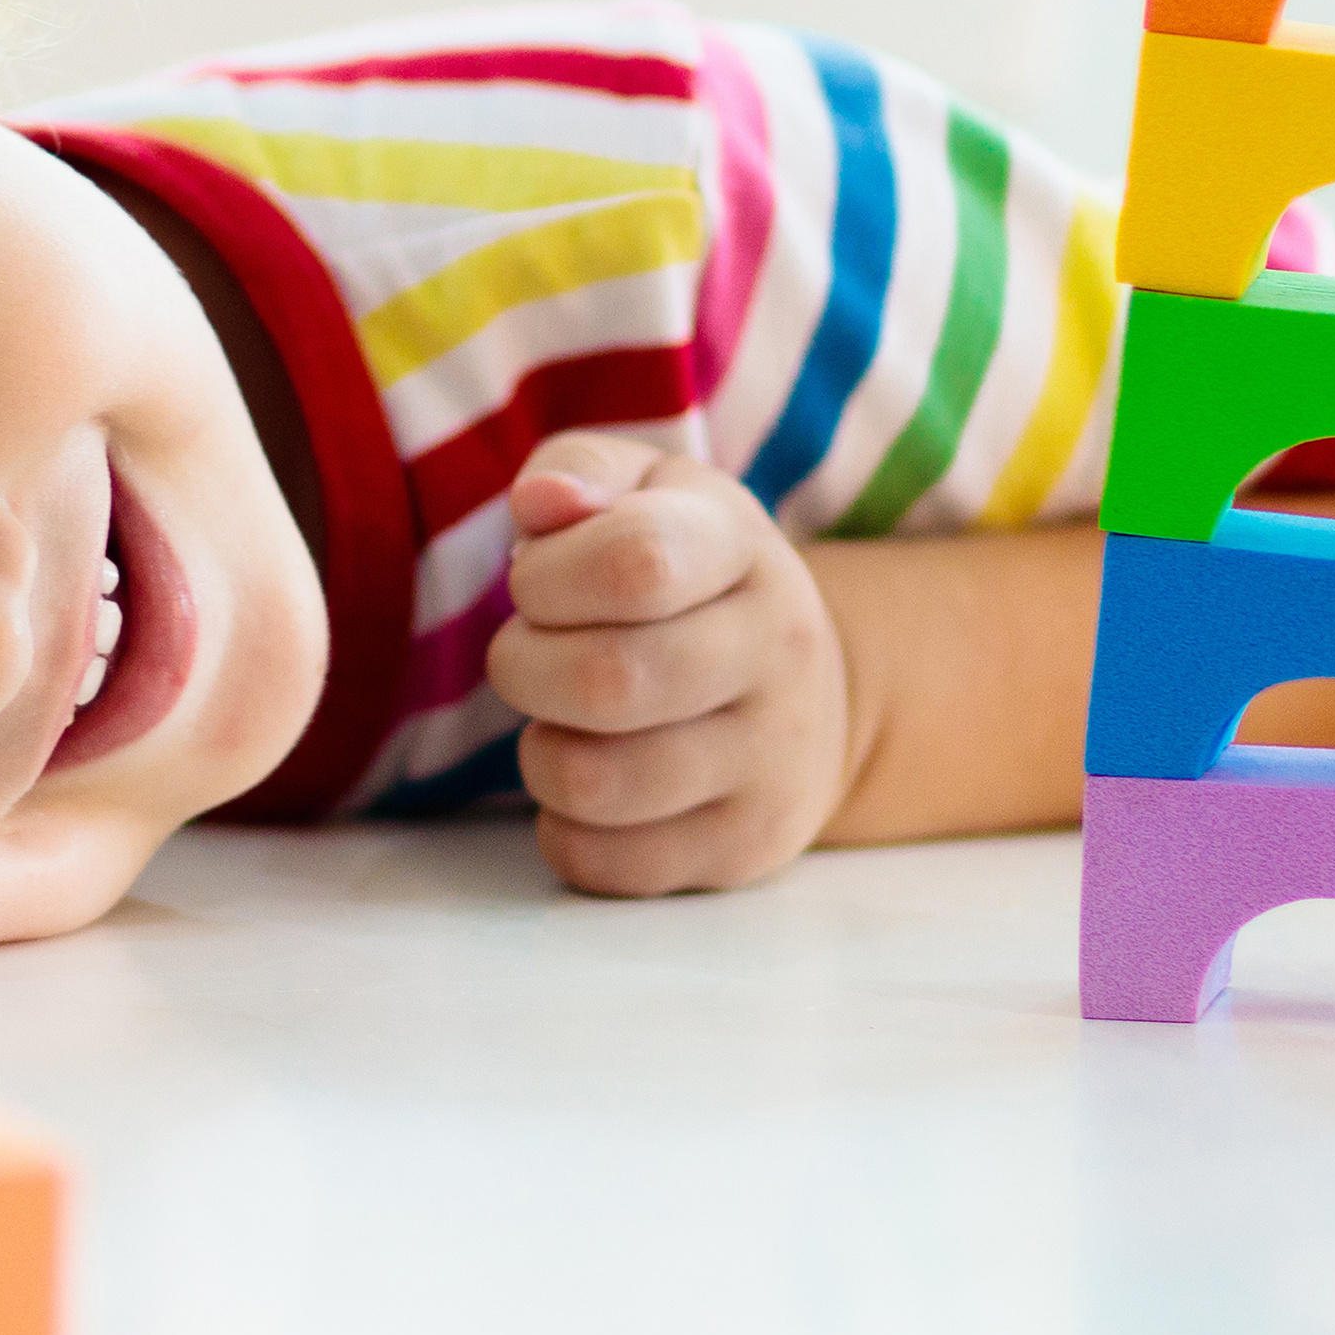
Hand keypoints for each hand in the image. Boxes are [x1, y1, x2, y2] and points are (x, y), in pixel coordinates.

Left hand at [488, 432, 856, 896]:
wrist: (811, 695)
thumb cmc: (688, 575)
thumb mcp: (648, 491)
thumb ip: (580, 472)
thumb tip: (540, 505)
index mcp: (742, 548)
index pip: (634, 562)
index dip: (547, 577)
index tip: (536, 585)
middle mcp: (778, 655)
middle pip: (607, 681)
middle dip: (523, 668)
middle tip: (530, 658)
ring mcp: (773, 763)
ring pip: (596, 782)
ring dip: (540, 753)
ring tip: (563, 724)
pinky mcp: (745, 849)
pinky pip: (601, 862)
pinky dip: (562, 827)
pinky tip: (591, 783)